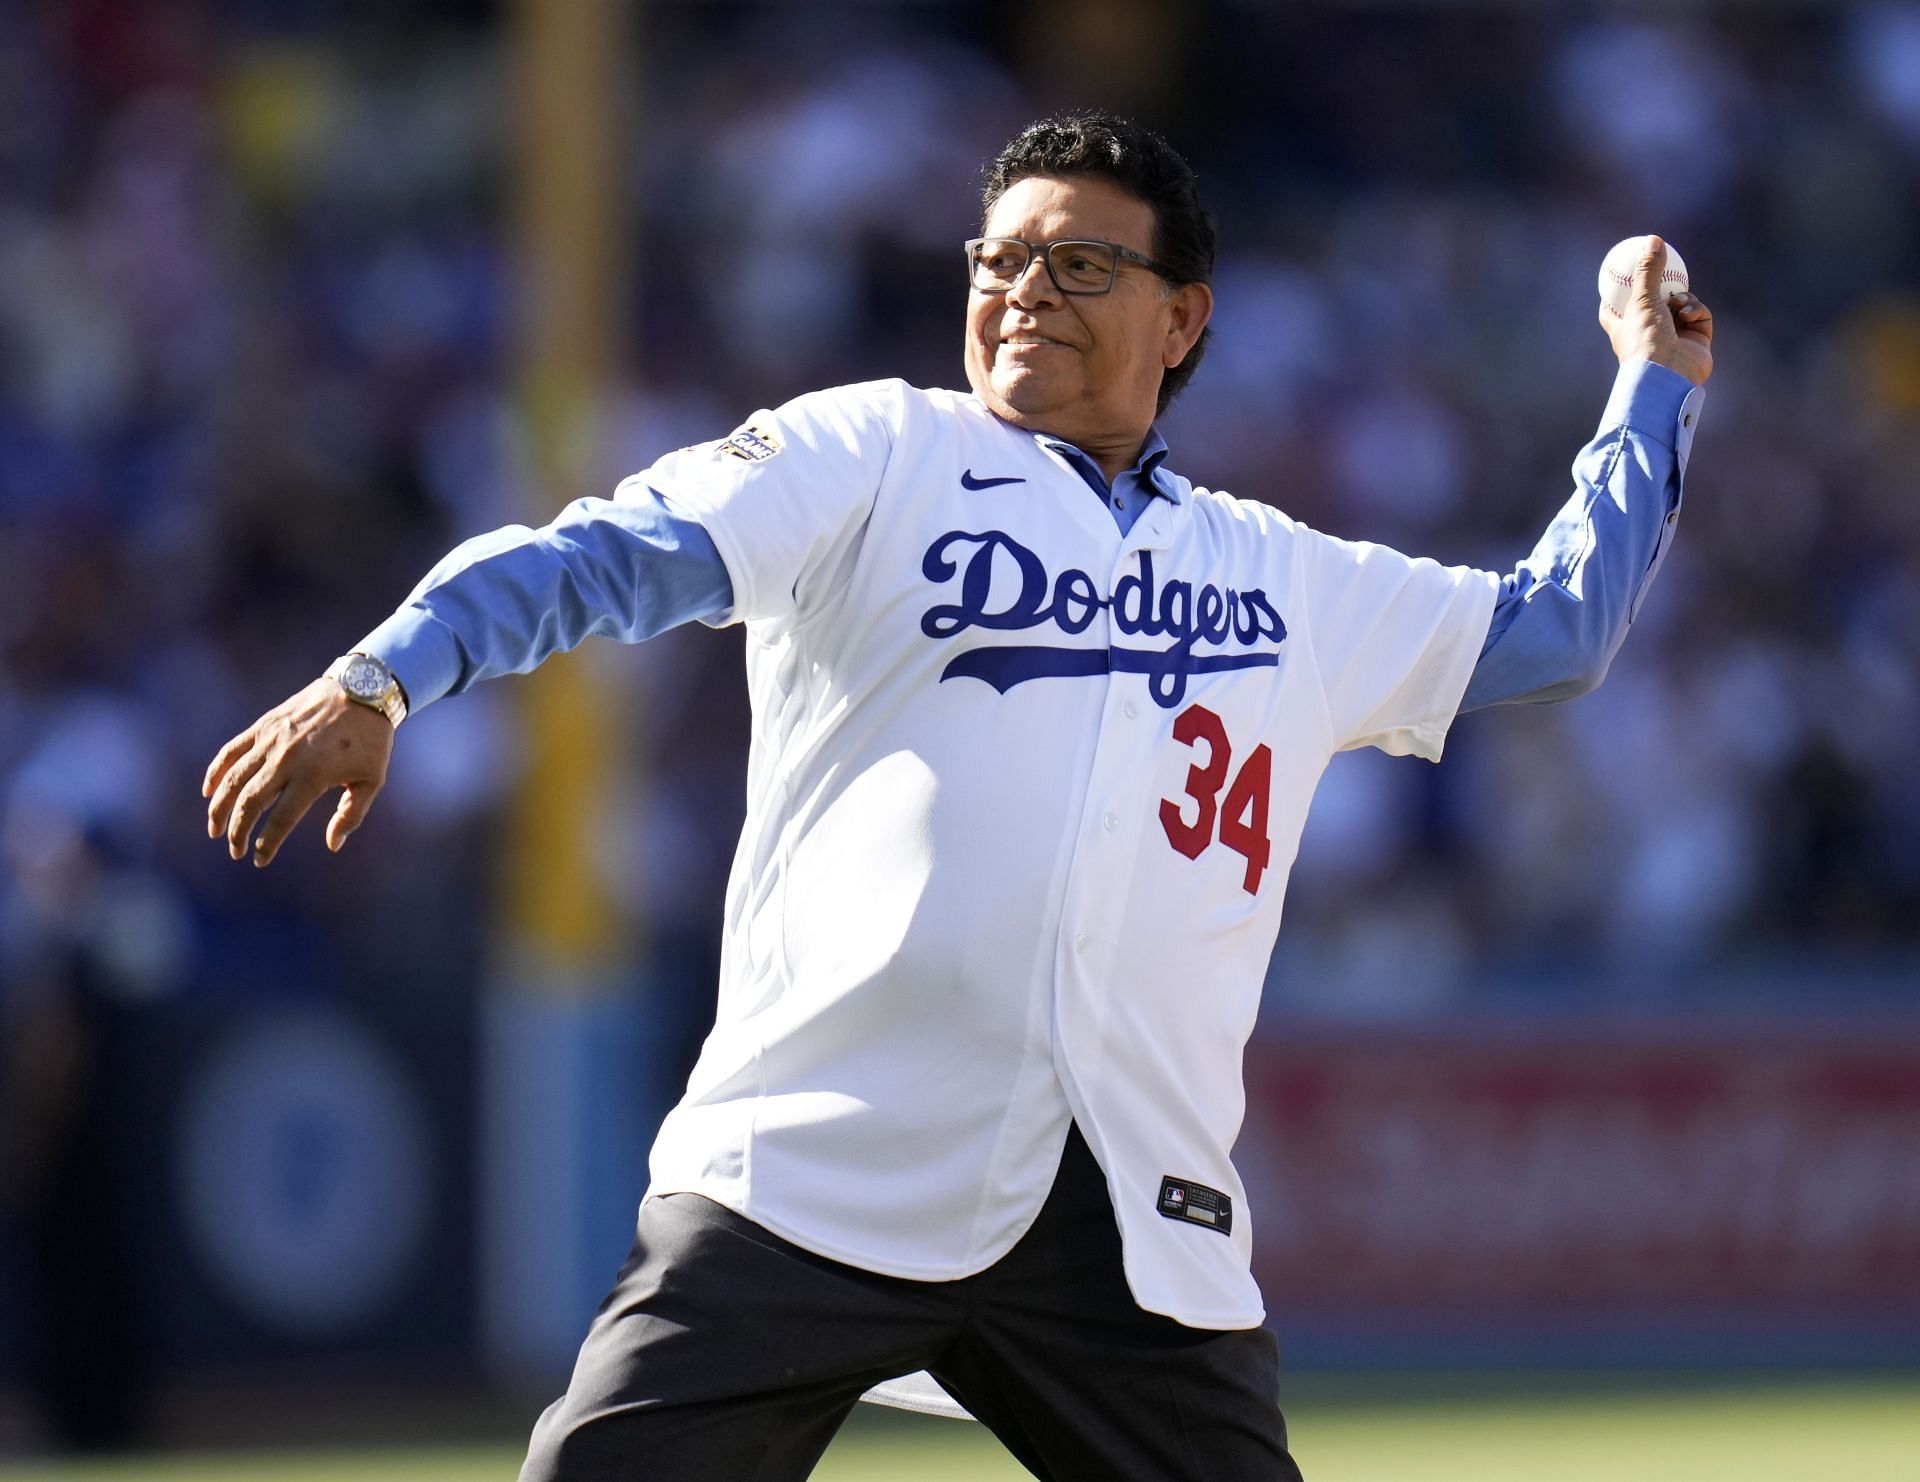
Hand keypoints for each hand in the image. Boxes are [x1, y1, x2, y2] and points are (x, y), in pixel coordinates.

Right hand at [203, 677, 395, 865]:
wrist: (361, 689)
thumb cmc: (371, 739)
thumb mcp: (372, 780)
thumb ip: (351, 815)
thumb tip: (332, 845)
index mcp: (313, 776)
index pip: (281, 820)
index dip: (267, 844)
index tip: (260, 860)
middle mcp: (286, 759)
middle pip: (249, 803)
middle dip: (237, 831)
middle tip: (235, 850)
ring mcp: (270, 740)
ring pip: (233, 779)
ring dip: (219, 807)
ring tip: (214, 829)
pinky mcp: (263, 725)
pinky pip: (231, 751)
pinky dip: (216, 771)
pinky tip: (208, 791)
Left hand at [1599, 236, 1713, 387]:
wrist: (1669, 372)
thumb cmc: (1646, 339)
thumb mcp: (1642, 299)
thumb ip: (1647, 270)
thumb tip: (1653, 239)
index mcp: (1625, 330)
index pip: (1613, 311)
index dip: (1615, 294)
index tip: (1618, 276)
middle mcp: (1649, 334)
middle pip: (1654, 304)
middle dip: (1662, 289)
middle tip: (1665, 269)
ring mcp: (1675, 338)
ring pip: (1681, 305)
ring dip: (1682, 299)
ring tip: (1676, 303)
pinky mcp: (1697, 341)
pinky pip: (1700, 316)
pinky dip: (1696, 311)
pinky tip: (1689, 315)